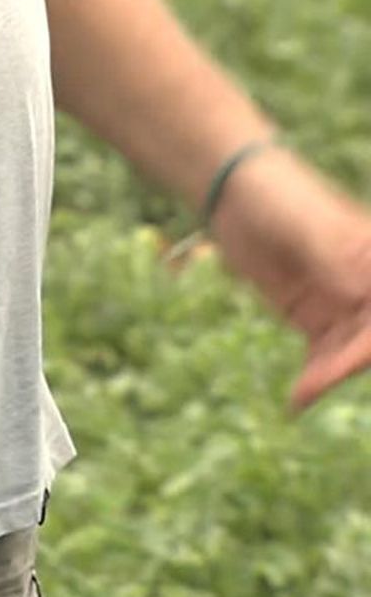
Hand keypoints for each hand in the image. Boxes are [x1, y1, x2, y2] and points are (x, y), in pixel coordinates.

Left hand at [206, 147, 370, 410]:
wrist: (238, 196)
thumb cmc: (279, 196)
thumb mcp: (304, 223)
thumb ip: (331, 255)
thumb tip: (359, 291)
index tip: (353, 358)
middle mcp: (368, 284)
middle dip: (352, 362)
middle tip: (318, 382)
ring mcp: (344, 303)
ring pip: (351, 350)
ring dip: (332, 375)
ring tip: (302, 394)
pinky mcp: (314, 317)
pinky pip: (324, 353)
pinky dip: (315, 376)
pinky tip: (298, 400)